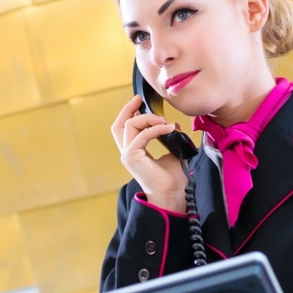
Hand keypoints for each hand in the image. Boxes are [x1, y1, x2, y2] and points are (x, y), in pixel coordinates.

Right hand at [111, 95, 188, 211]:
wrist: (172, 193)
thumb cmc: (172, 178)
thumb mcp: (171, 152)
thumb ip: (169, 138)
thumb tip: (173, 125)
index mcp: (135, 151)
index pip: (125, 129)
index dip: (129, 114)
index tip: (140, 103)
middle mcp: (128, 152)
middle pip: (119, 125)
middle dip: (128, 109)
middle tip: (139, 99)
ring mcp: (128, 155)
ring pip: (129, 125)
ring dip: (148, 118)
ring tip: (164, 120)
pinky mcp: (132, 157)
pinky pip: (142, 135)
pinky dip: (156, 128)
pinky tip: (169, 127)